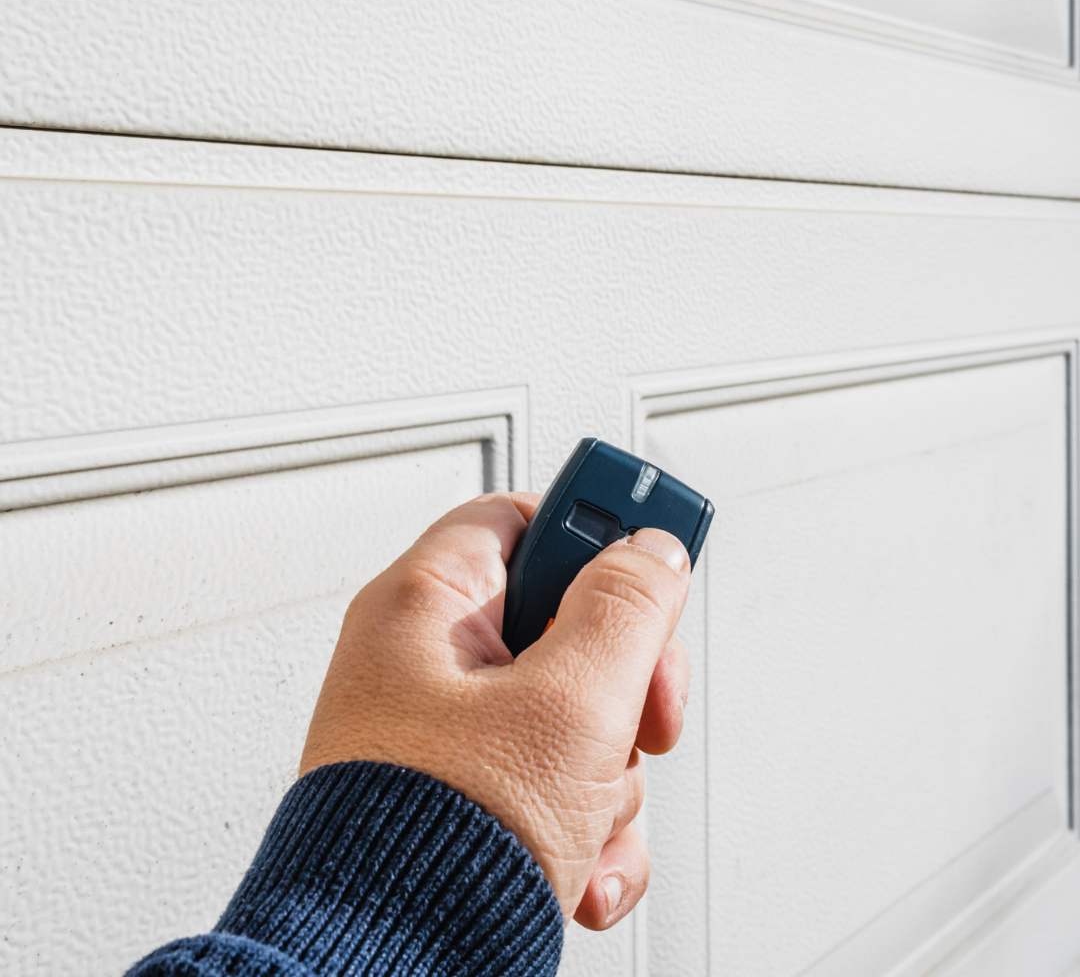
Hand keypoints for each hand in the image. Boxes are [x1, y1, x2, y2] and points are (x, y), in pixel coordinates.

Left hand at [299, 492, 691, 928]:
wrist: (388, 975)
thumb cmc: (440, 842)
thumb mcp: (569, 705)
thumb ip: (624, 610)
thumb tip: (651, 552)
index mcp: (426, 609)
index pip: (519, 519)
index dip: (590, 530)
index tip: (648, 559)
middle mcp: (428, 663)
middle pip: (565, 623)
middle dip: (623, 683)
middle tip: (640, 715)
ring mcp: (449, 734)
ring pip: (573, 712)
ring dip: (609, 773)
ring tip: (583, 814)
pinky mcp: (470, 796)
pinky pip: (554, 780)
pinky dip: (586, 824)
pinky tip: (582, 865)